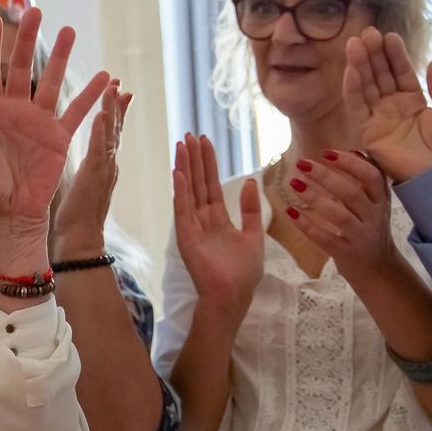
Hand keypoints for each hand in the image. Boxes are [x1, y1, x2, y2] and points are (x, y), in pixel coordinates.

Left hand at [0, 9, 109, 270]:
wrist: (12, 214)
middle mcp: (14, 110)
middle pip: (21, 67)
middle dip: (26, 39)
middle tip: (34, 11)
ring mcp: (38, 120)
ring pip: (50, 81)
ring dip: (60, 56)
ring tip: (69, 30)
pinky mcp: (58, 136)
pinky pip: (76, 112)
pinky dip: (89, 95)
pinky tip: (103, 77)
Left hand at [54, 81, 131, 259]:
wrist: (79, 241)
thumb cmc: (76, 217)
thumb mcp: (81, 185)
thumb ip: (85, 167)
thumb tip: (74, 151)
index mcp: (101, 164)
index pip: (108, 132)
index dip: (112, 111)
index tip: (115, 90)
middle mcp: (106, 162)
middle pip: (113, 127)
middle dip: (116, 104)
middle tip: (119, 83)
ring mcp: (103, 167)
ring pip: (110, 132)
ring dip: (112, 108)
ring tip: (115, 87)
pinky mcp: (95, 174)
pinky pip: (99, 148)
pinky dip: (102, 130)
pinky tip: (102, 113)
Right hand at [172, 133, 262, 313]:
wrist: (233, 295)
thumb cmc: (243, 273)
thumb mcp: (254, 235)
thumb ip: (251, 209)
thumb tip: (250, 182)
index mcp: (218, 219)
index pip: (210, 185)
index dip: (208, 163)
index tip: (204, 141)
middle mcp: (202, 219)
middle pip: (197, 183)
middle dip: (194, 159)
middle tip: (189, 135)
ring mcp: (192, 226)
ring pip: (188, 191)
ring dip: (184, 168)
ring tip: (182, 145)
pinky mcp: (186, 236)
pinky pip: (182, 209)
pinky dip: (180, 191)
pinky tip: (178, 173)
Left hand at [283, 150, 399, 282]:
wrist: (378, 269)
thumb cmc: (370, 229)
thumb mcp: (376, 204)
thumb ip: (368, 180)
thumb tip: (353, 151)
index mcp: (381, 201)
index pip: (371, 176)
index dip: (350, 163)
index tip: (326, 153)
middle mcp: (374, 217)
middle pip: (351, 193)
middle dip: (325, 176)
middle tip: (301, 164)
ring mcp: (361, 236)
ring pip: (339, 215)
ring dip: (314, 197)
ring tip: (294, 184)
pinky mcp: (346, 253)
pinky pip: (325, 238)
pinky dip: (307, 225)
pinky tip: (291, 212)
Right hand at [344, 28, 431, 181]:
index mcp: (415, 103)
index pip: (401, 73)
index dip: (395, 55)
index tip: (389, 36)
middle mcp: (394, 108)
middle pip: (380, 76)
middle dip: (374, 54)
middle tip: (367, 33)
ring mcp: (379, 120)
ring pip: (366, 87)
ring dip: (360, 65)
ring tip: (356, 43)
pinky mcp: (368, 133)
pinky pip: (357, 107)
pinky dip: (352, 88)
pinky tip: (351, 70)